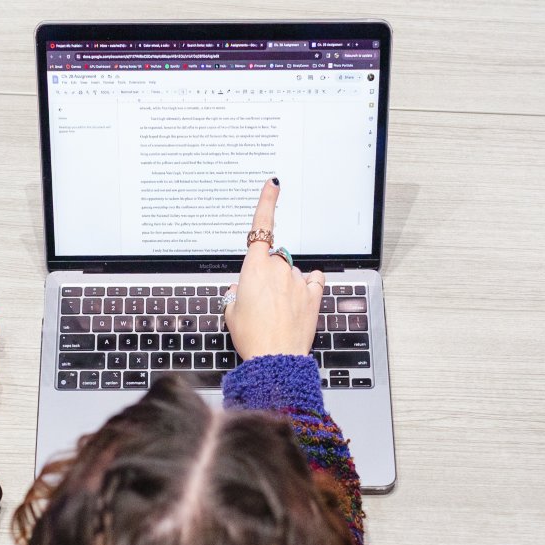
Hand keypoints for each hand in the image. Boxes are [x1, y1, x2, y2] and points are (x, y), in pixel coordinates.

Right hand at [224, 179, 324, 359]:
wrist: (274, 358)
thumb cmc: (252, 336)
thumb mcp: (231, 313)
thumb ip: (235, 293)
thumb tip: (240, 288)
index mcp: (254, 267)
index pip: (262, 226)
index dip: (267, 202)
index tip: (273, 185)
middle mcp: (278, 268)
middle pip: (274, 258)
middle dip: (268, 273)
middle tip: (261, 301)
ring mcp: (298, 280)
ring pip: (291, 272)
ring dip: (286, 285)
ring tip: (279, 312)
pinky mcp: (314, 295)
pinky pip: (312, 280)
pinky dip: (306, 286)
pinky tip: (299, 301)